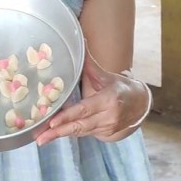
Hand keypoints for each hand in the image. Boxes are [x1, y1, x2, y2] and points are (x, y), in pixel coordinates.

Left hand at [35, 51, 149, 145]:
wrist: (141, 105)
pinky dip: (70, 133)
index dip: (67, 116)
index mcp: (108, 100)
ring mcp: (107, 129)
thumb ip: (89, 63)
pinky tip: (54, 134)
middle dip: (58, 132)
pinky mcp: (106, 136)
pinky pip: (84, 133)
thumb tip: (80, 41)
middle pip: (79, 126)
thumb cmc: (120, 87)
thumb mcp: (106, 75)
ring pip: (80, 132)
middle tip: (40, 139)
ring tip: (42, 139)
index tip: (52, 122)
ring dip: (60, 135)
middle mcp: (108, 117)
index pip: (84, 109)